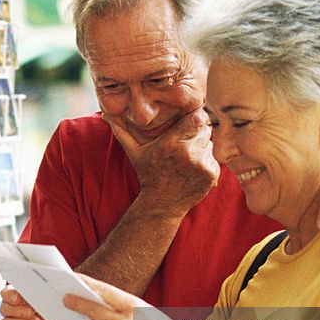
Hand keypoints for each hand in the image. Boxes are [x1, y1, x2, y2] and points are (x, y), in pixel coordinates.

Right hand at [0, 287, 93, 319]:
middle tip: (31, 310)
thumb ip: (55, 289)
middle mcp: (18, 314)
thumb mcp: (63, 302)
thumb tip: (53, 278)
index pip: (7, 294)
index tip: (18, 296)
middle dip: (15, 308)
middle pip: (3, 308)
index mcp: (25, 300)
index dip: (9, 294)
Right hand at [102, 108, 219, 216]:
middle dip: (197, 132)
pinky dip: (207, 161)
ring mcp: (201, 164)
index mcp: (170, 143)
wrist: (161, 205)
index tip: (188, 122)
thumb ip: (122, 132)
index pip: (196, 117)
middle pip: (204, 128)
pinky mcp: (211, 175)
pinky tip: (193, 169)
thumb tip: (105, 114)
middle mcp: (187, 153)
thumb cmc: (148, 175)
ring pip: (210, 143)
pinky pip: (214, 158)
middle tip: (186, 142)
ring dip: (202, 147)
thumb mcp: (134, 152)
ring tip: (187, 158)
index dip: (194, 117)